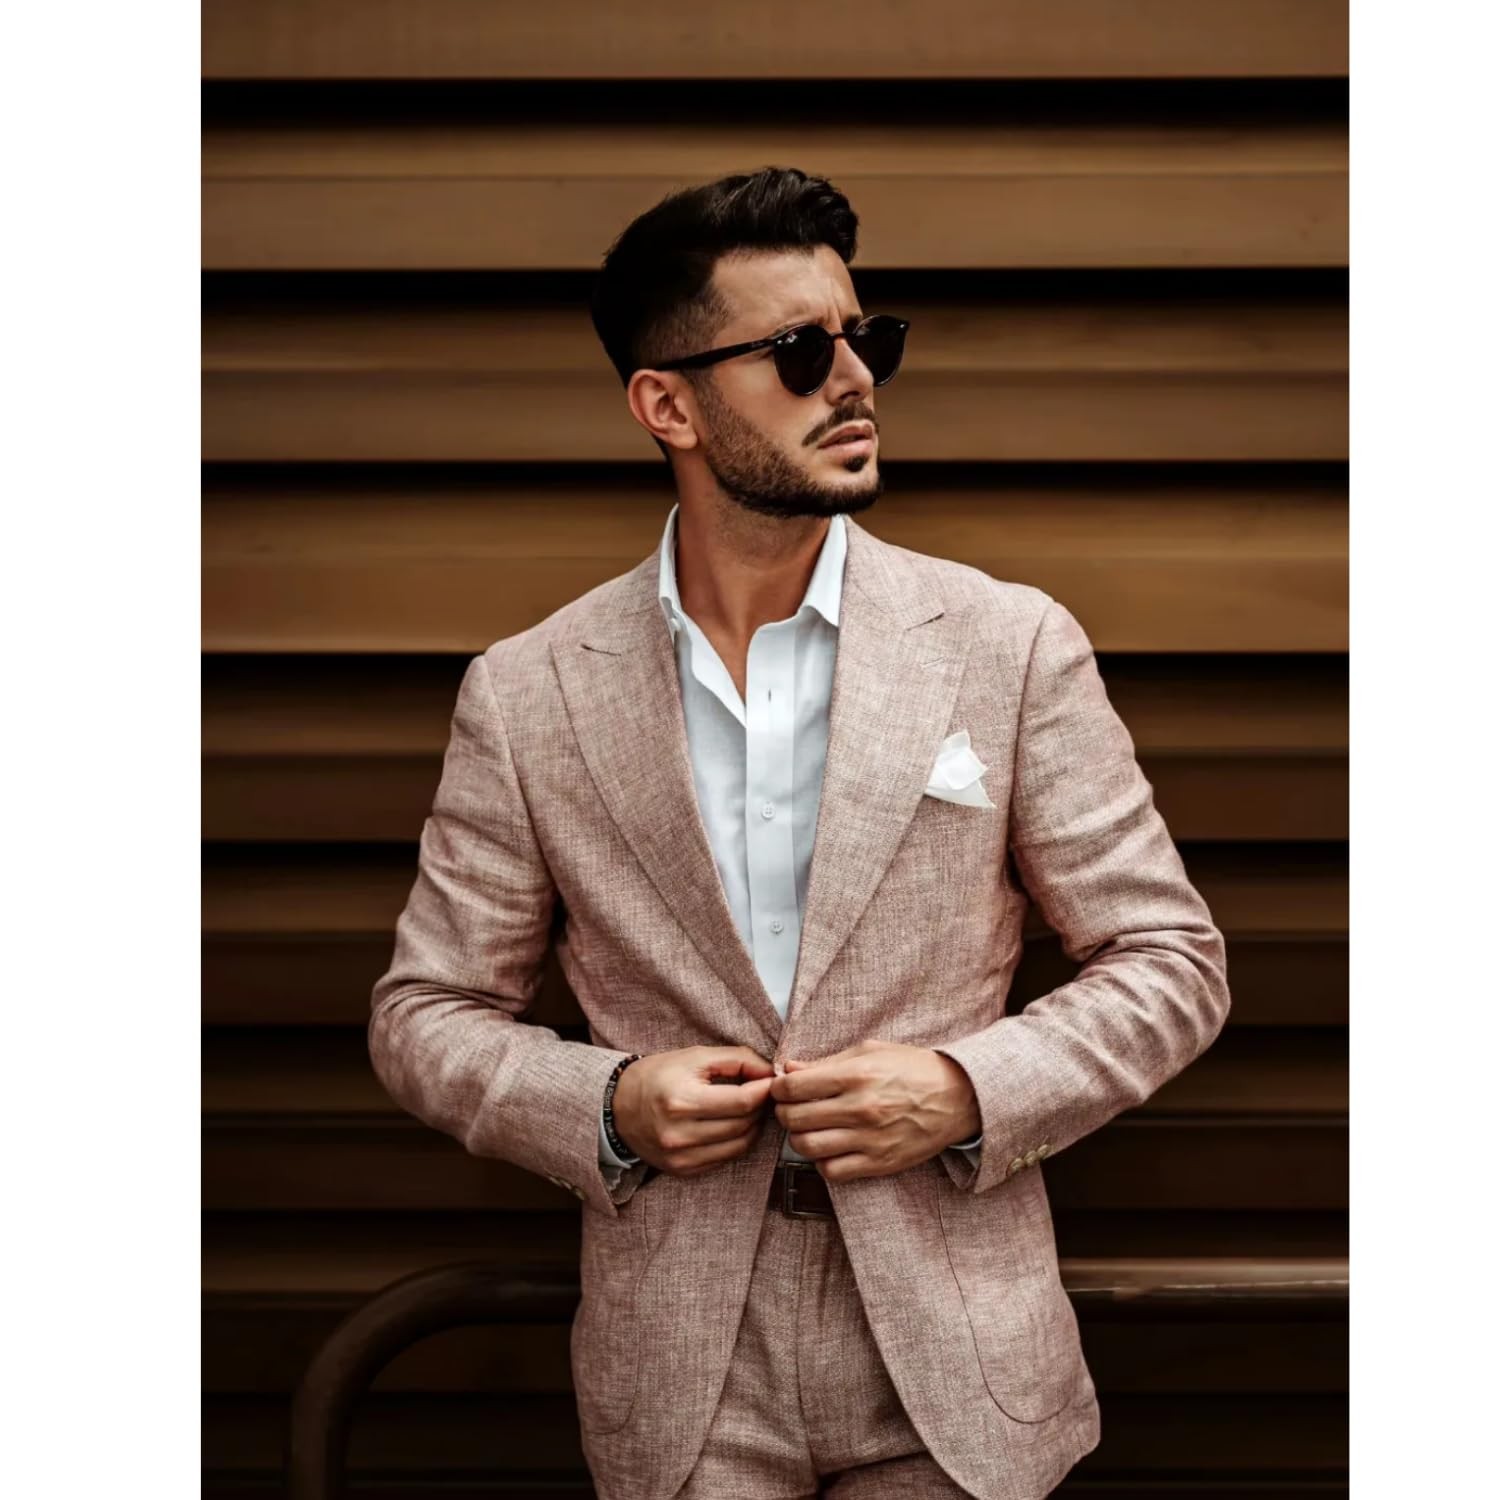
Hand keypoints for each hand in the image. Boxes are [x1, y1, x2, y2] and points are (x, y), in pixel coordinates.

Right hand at [612, 1046, 776, 1177]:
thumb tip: (770, 1072)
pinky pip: (724, 1158)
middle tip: (760, 1093)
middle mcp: (680, 1134)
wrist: (619, 1106)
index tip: (770, 1082)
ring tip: (747, 1108)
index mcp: (681, 1101)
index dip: (764, 1091)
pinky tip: (731, 1124)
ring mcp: (681, 1157)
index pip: (742, 1102)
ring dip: (752, 1126)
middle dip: (759, 1107)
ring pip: (739, 1145)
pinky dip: (736, 1141)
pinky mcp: (682, 1170)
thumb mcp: (695, 1056)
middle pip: (743, 1125)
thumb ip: (737, 1059)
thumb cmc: (657, 1076)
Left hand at [769, 1039, 980, 1182]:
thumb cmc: (912, 1069)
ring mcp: (869, 1140)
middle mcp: (860, 1109)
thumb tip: (789, 1069)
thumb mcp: (870, 1051)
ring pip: (807, 1147)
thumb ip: (826, 1062)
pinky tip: (829, 1148)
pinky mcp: (879, 1163)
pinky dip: (822, 1162)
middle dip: (783, 1112)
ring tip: (808, 1128)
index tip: (781, 1088)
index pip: (794, 1087)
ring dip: (798, 1138)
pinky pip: (832, 1172)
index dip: (778, 1088)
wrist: (958, 1097)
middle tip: (790, 1107)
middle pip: (794, 1119)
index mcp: (856, 1076)